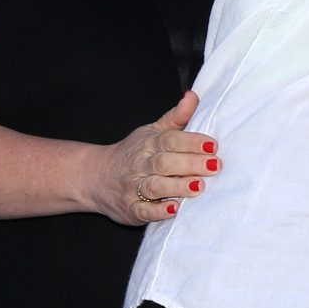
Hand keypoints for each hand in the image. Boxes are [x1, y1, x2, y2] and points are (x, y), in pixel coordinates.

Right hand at [91, 90, 220, 224]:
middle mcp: (141, 165)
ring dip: (178, 186)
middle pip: (165, 162)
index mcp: (149, 144)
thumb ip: (176, 117)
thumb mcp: (152, 132)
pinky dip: (159, 211)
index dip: (191, 142)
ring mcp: (134, 188)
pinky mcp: (130, 209)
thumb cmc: (134, 153)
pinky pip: (144, 211)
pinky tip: (175, 210)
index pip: (170, 140)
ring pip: (156, 186)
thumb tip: (193, 96)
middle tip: (214, 166)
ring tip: (198, 187)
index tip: (213, 145)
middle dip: (190, 164)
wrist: (94, 177)